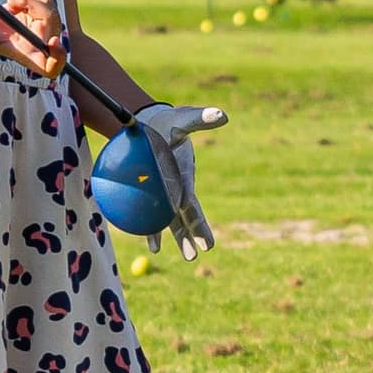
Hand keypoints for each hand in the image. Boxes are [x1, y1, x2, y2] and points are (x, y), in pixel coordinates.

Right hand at [0, 0, 67, 79]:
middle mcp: (42, 45)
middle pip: (53, 29)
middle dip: (35, 10)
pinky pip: (47, 1)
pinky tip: (19, 3)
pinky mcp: (48, 15)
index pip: (53, 67)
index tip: (53, 42)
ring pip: (50, 10)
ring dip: (30, 2)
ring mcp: (48, 30)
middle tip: (11, 3)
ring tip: (11, 4)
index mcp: (30, 57)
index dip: (58, 57)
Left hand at [129, 102, 226, 257]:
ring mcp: (168, 195)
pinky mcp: (156, 197)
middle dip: (196, 230)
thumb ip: (199, 119)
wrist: (150, 126)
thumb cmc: (166, 122)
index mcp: (184, 172)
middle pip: (188, 213)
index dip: (189, 204)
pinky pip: (155, 219)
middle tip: (206, 248)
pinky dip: (155, 233)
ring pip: (175, 221)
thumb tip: (222, 115)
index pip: (187, 192)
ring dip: (182, 239)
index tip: (189, 211)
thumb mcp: (182, 118)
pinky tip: (155, 248)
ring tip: (191, 257)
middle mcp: (179, 187)